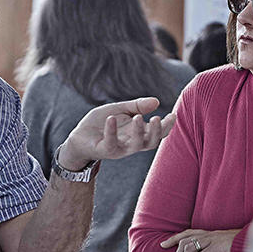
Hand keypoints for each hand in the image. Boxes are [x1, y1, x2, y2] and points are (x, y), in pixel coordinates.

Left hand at [58, 97, 175, 169]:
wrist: (79, 136)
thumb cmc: (102, 122)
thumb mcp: (120, 109)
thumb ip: (137, 106)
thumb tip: (156, 101)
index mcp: (138, 133)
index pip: (158, 133)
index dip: (167, 126)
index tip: (173, 115)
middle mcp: (132, 143)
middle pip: (151, 142)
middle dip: (158, 132)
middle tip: (159, 118)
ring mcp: (119, 148)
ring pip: (135, 145)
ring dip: (139, 132)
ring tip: (139, 117)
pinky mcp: (105, 150)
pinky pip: (111, 142)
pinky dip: (112, 130)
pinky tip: (111, 117)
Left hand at [160, 228, 240, 251]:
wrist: (246, 241)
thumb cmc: (233, 244)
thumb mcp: (217, 243)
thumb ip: (207, 247)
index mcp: (205, 233)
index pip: (185, 233)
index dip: (173, 238)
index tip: (163, 244)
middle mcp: (205, 235)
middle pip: (184, 243)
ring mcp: (210, 241)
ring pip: (189, 249)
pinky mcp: (215, 248)